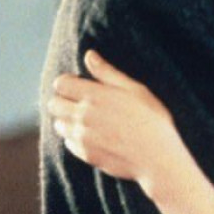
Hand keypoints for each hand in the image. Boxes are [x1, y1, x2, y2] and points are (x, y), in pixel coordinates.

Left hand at [49, 51, 182, 194]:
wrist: (158, 158)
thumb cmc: (152, 120)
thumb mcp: (135, 90)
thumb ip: (108, 73)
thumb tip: (89, 55)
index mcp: (95, 96)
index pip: (61, 84)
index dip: (69, 83)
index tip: (80, 87)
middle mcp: (83, 116)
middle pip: (54, 104)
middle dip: (64, 101)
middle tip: (82, 104)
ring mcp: (82, 137)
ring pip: (59, 125)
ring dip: (68, 121)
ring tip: (89, 122)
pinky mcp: (85, 155)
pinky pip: (69, 143)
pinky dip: (76, 139)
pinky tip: (95, 138)